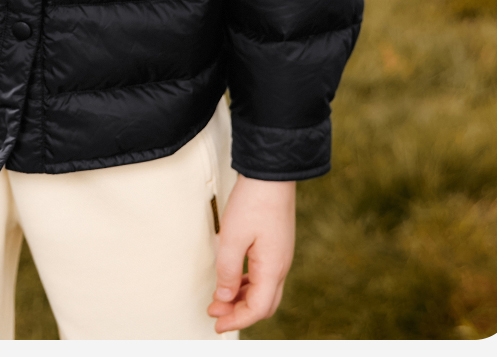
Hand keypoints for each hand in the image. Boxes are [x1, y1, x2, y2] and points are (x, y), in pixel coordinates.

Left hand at [207, 175, 295, 333]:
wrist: (271, 173)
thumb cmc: (253, 201)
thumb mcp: (232, 237)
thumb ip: (227, 271)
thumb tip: (224, 298)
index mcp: (272, 268)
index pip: (257, 308)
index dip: (236, 320)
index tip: (217, 324)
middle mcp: (281, 265)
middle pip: (263, 304)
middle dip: (239, 313)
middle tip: (216, 313)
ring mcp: (280, 255)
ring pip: (264, 290)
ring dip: (242, 298)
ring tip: (220, 299)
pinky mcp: (276, 245)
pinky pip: (264, 275)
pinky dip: (247, 284)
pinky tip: (233, 280)